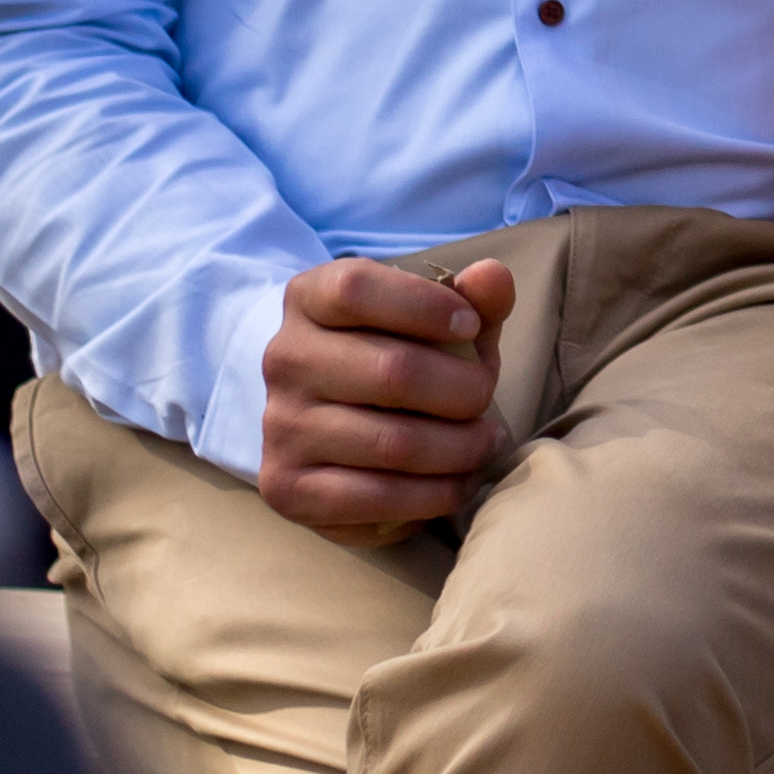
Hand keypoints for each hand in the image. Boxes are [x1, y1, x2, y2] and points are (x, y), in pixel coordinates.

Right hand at [257, 253, 511, 534]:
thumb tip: (493, 276)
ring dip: (460, 448)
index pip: (355, 289)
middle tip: (486, 398)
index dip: (425, 306)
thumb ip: (471, 297)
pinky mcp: (287, 488)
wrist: (331, 425)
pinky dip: (435, 494)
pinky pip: (376, 497)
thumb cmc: (398, 356)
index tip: (471, 327)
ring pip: (393, 443)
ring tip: (483, 442)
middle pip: (391, 372)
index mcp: (308, 300)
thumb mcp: (436, 319)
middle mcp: (284, 360)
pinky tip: (458, 482)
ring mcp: (280, 426)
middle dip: (463, 390)